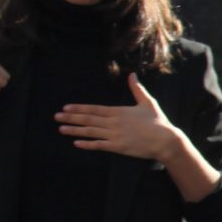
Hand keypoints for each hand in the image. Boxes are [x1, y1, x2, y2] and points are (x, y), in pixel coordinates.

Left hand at [59, 74, 187, 163]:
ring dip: (74, 130)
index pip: (93, 109)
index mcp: (118, 111)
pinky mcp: (118, 147)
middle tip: (56, 117)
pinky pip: (99, 145)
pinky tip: (76, 143)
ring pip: (90, 131)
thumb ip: (137, 89)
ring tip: (61, 129)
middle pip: (87, 119)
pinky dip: (87, 144)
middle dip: (71, 118)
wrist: (165, 140)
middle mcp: (113, 122)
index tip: (66, 107)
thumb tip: (132, 75)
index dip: (78, 108)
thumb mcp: (147, 102)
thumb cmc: (158, 122)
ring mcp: (114, 135)